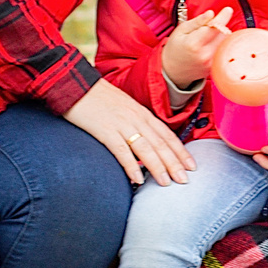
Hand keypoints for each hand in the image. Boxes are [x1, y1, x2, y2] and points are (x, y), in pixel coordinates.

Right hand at [64, 77, 196, 185]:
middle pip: (160, 143)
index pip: (166, 134)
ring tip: (166, 183)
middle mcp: (135, 118)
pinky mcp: (105, 130)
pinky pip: (121, 151)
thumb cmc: (97, 97)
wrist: (75, 84)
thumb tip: (146, 141)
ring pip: (145, 148)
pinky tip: (138, 179)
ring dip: (157, 167)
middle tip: (185, 180)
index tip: (192, 166)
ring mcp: (121, 124)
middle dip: (174, 163)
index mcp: (141, 112)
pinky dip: (131, 166)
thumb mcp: (123, 106)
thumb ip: (136, 121)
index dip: (180, 151)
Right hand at [160, 6, 233, 92]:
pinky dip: (220, 44)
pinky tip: (209, 45)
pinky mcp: (215, 68)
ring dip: (220, 35)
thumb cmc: (175, 48)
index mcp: (194, 44)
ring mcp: (211, 63)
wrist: (173, 71)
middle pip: (222, 34)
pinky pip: (223, 51)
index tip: (228, 9)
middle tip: (210, 25)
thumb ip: (197, 22)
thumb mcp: (181, 30)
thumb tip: (211, 13)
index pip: (214, 27)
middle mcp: (205, 55)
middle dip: (220, 26)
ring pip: (225, 42)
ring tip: (207, 37)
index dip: (223, 17)